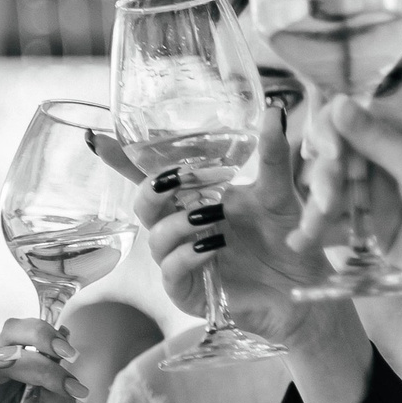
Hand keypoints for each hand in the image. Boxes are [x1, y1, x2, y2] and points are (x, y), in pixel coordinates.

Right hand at [124, 109, 336, 348]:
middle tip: (180, 177)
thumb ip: (272, 156)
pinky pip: (172, 271)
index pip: (148, 177)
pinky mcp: (188, 291)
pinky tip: (213, 248)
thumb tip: (275, 111)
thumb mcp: (279, 193)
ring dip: (179, 223)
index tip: (98, 139)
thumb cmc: (286, 239)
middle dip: (153, 189)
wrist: (304, 287)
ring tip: (213, 216)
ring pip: (155, 237)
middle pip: (142, 205)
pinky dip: (188, 256)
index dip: (120, 160)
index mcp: (193, 199)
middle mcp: (180, 227)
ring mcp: (180, 260)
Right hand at [291, 98, 401, 326]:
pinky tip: (301, 241)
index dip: (332, 133)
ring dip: (317, 206)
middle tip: (326, 201)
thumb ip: (376, 139)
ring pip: (335, 190)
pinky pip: (340, 222)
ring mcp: (381, 195)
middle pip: (339, 156)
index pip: (355, 119)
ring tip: (309, 231)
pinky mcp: (375, 229)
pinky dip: (320, 230)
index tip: (326, 154)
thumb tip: (337, 101)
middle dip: (325, 177)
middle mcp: (391, 160)